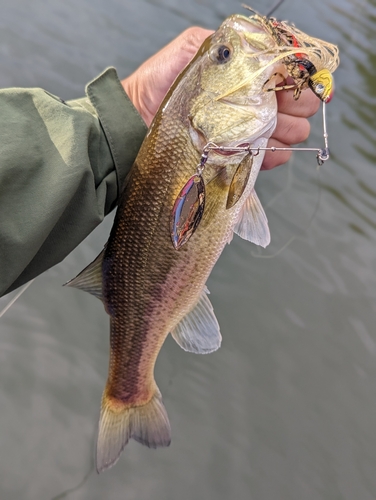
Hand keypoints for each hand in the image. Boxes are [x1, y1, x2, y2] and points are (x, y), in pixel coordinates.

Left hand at [121, 28, 320, 169]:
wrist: (136, 119)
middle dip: (299, 105)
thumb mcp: (191, 51)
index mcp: (242, 78)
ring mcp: (241, 131)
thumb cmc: (159, 82)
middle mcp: (245, 104)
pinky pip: (264, 158)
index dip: (297, 78)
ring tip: (287, 131)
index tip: (301, 83)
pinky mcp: (233, 155)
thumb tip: (263, 44)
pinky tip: (277, 151)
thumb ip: (225, 45)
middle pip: (290, 104)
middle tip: (298, 109)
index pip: (281, 76)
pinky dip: (275, 156)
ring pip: (284, 132)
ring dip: (291, 131)